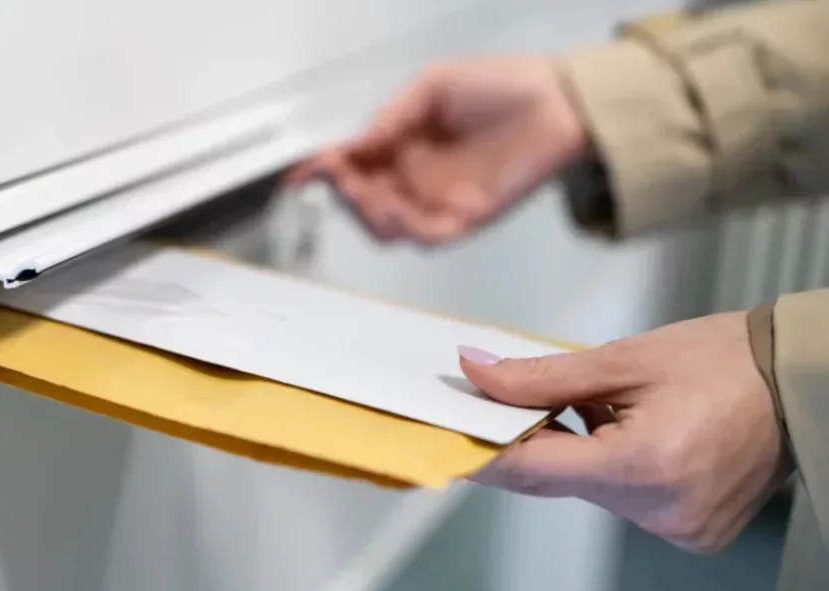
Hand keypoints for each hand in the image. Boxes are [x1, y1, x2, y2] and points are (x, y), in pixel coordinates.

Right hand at [288, 56, 587, 243]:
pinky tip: (397, 209)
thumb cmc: (499, 85)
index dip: (324, 170)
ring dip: (370, 215)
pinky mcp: (466, 218)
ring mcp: (438, 200)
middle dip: (346, 194)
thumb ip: (393, 115)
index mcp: (401, 144)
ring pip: (388, 226)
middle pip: (363, 201)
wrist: (559, 101)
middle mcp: (414, 176)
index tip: (300, 173)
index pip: (354, 163)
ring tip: (368, 195)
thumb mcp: (433, 85)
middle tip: (342, 179)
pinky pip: (427, 236)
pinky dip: (406, 228)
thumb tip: (356, 143)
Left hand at [457, 312, 789, 553]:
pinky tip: (621, 430)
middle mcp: (660, 510)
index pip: (534, 468)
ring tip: (591, 405)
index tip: (445, 434)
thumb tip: (477, 374)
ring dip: (573, 451)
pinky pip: (623, 498)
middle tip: (500, 403)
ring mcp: (678, 527)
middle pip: (559, 480)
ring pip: (588, 490)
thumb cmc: (724, 361)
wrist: (801, 383)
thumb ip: (542, 376)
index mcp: (644, 467)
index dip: (483, 451)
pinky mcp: (690, 530)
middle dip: (526, 442)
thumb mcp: (624, 358)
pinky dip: (607, 466)